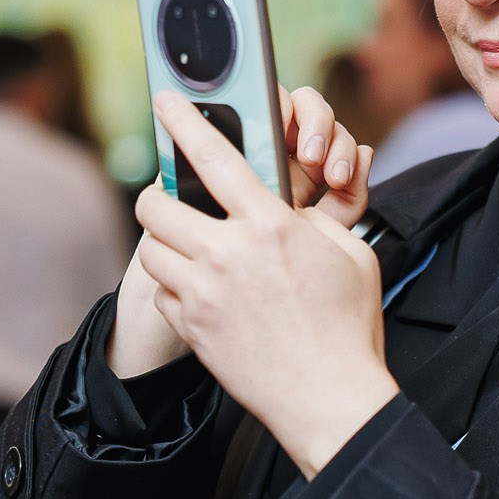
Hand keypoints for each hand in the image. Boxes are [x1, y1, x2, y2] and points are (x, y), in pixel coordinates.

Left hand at [131, 93, 399, 477]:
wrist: (329, 398)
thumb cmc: (348, 325)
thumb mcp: (348, 254)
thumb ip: (313, 221)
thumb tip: (287, 208)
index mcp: (270, 225)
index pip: (214, 156)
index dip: (183, 120)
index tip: (165, 101)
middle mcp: (227, 253)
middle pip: (157, 203)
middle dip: (158, 194)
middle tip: (171, 199)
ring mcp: (204, 293)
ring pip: (150, 248)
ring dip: (165, 242)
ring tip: (189, 249)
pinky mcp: (192, 328)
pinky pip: (163, 292)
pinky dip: (176, 286)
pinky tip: (203, 293)